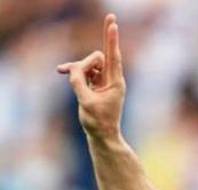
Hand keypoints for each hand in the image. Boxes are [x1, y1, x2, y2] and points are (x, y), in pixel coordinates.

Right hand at [57, 13, 125, 139]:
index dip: (111, 38)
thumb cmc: (98, 122)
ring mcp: (103, 81)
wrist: (102, 137)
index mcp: (115, 83)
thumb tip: (73, 67)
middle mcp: (111, 79)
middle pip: (96, 58)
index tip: (112, 21)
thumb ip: (78, 81)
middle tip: (71, 74)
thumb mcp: (85, 102)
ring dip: (76, 68)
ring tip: (63, 72)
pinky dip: (74, 72)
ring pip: (88, 64)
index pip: (112, 55)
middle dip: (83, 63)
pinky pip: (84, 71)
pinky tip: (61, 70)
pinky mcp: (96, 84)